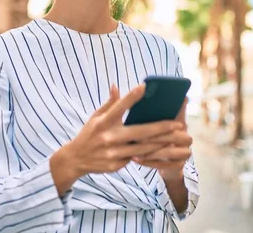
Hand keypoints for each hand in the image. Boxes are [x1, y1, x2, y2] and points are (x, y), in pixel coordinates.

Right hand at [54, 85, 183, 183]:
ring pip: (143, 149)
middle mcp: (108, 138)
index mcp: (102, 122)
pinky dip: (148, 154)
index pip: (119, 107)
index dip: (131, 97)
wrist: (75, 159)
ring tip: (174, 137)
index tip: (144, 87)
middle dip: (161, 128)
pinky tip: (161, 150)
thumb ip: (109, 103)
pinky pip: (135, 158)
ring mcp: (112, 153)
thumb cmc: (89, 133)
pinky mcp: (115, 166)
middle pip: (140, 132)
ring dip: (160, 143)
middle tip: (177, 124)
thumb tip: (116, 86)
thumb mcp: (95, 116)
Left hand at [132, 98, 192, 180]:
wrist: (162, 162)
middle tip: (139, 135)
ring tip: (135, 148)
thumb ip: (145, 106)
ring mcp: (185, 152)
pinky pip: (165, 165)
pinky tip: (135, 159)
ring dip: (152, 150)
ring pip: (170, 151)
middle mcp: (186, 136)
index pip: (179, 113)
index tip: (151, 112)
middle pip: (175, 134)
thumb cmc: (154, 137)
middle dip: (156, 135)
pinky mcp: (179, 166)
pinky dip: (149, 162)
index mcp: (181, 122)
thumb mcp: (150, 121)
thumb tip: (132, 87)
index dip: (167, 112)